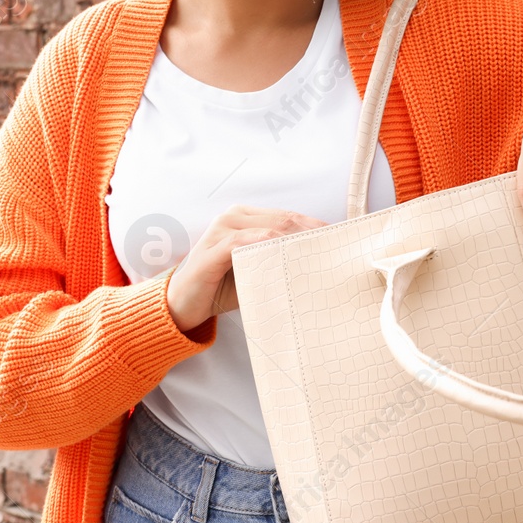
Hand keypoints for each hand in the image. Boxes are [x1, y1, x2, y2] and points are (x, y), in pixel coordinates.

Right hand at [165, 205, 327, 333]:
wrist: (183, 306)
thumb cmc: (222, 287)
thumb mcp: (256, 270)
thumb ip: (279, 260)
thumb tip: (319, 264)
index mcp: (245, 218)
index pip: (288, 216)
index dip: (315, 225)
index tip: (339, 239)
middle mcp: (232, 218)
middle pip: (282, 219)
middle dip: (311, 233)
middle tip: (336, 248)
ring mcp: (220, 231)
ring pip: (267, 228)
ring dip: (294, 240)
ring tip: (318, 254)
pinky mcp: (211, 251)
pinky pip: (242, 243)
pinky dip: (265, 247)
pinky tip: (283, 256)